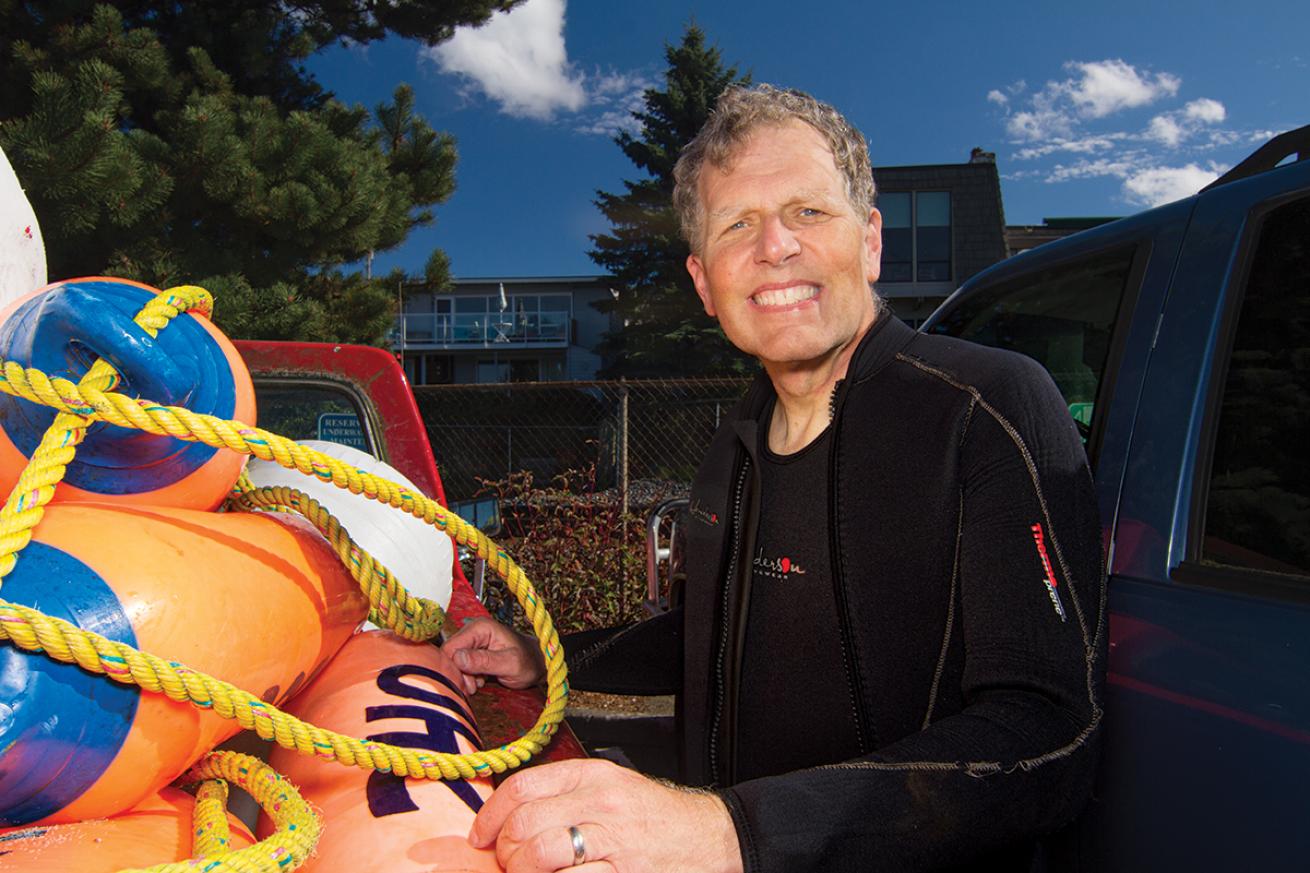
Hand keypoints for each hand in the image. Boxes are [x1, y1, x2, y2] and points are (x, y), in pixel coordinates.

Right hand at [443, 616, 546, 695]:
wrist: (537, 664)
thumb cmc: (529, 662)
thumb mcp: (510, 664)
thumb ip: (484, 661)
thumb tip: (458, 658)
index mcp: (480, 628)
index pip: (450, 647)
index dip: (454, 667)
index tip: (468, 683)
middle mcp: (473, 631)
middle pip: (450, 655)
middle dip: (459, 674)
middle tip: (474, 687)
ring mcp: (473, 641)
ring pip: (454, 662)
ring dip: (464, 677)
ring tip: (479, 684)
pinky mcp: (474, 651)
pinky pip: (460, 665)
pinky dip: (467, 676)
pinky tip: (479, 681)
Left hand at [469, 758, 742, 872]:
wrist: (714, 840)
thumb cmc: (659, 821)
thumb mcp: (614, 790)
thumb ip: (566, 796)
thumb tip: (510, 819)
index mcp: (594, 776)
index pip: (523, 786)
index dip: (491, 816)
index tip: (481, 837)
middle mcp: (602, 803)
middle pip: (525, 823)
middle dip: (505, 851)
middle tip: (507, 864)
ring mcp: (614, 841)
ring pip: (540, 854)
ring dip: (522, 872)